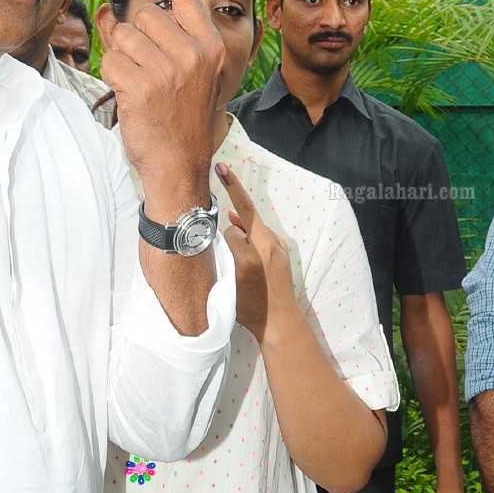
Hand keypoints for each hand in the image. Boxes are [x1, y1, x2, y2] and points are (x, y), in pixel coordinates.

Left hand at [99, 0, 222, 214]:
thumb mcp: (193, 79)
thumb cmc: (183, 123)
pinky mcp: (144, 85)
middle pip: (147, 15)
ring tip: (139, 86)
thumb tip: (111, 12)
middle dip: (136, 38)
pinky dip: (113, 76)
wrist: (180, 167)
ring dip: (122, 58)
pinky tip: (130, 96)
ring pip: (125, 37)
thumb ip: (166, 44)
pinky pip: (111, 61)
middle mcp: (194, 53)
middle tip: (146, 70)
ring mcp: (169, 69)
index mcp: (211, 47)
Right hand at [216, 161, 293, 341]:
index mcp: (263, 241)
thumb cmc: (257, 301)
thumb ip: (236, 243)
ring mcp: (276, 255)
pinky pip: (256, 245)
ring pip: (251, 233)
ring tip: (222, 231)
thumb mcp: (242, 269)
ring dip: (237, 230)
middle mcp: (273, 243)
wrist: (280, 325)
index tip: (222, 167)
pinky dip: (244, 242)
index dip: (232, 186)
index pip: (244, 207)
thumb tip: (232, 229)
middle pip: (247, 219)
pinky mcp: (276, 266)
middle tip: (213, 207)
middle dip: (231, 211)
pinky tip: (237, 249)